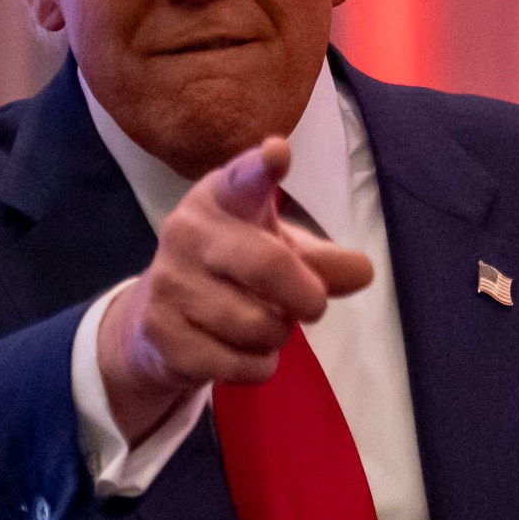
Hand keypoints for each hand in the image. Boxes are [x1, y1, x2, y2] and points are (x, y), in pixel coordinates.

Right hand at [96, 135, 373, 442]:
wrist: (156, 321)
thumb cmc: (231, 271)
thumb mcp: (276, 251)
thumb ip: (323, 261)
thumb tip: (362, 272)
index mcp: (221, 198)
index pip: (242, 178)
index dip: (262, 167)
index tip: (278, 154)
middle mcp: (187, 231)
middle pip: (269, 265)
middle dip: (307, 296)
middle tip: (313, 306)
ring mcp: (169, 282)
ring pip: (258, 325)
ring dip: (278, 336)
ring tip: (262, 324)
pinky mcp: (161, 333)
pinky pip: (238, 363)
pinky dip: (257, 365)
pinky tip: (241, 351)